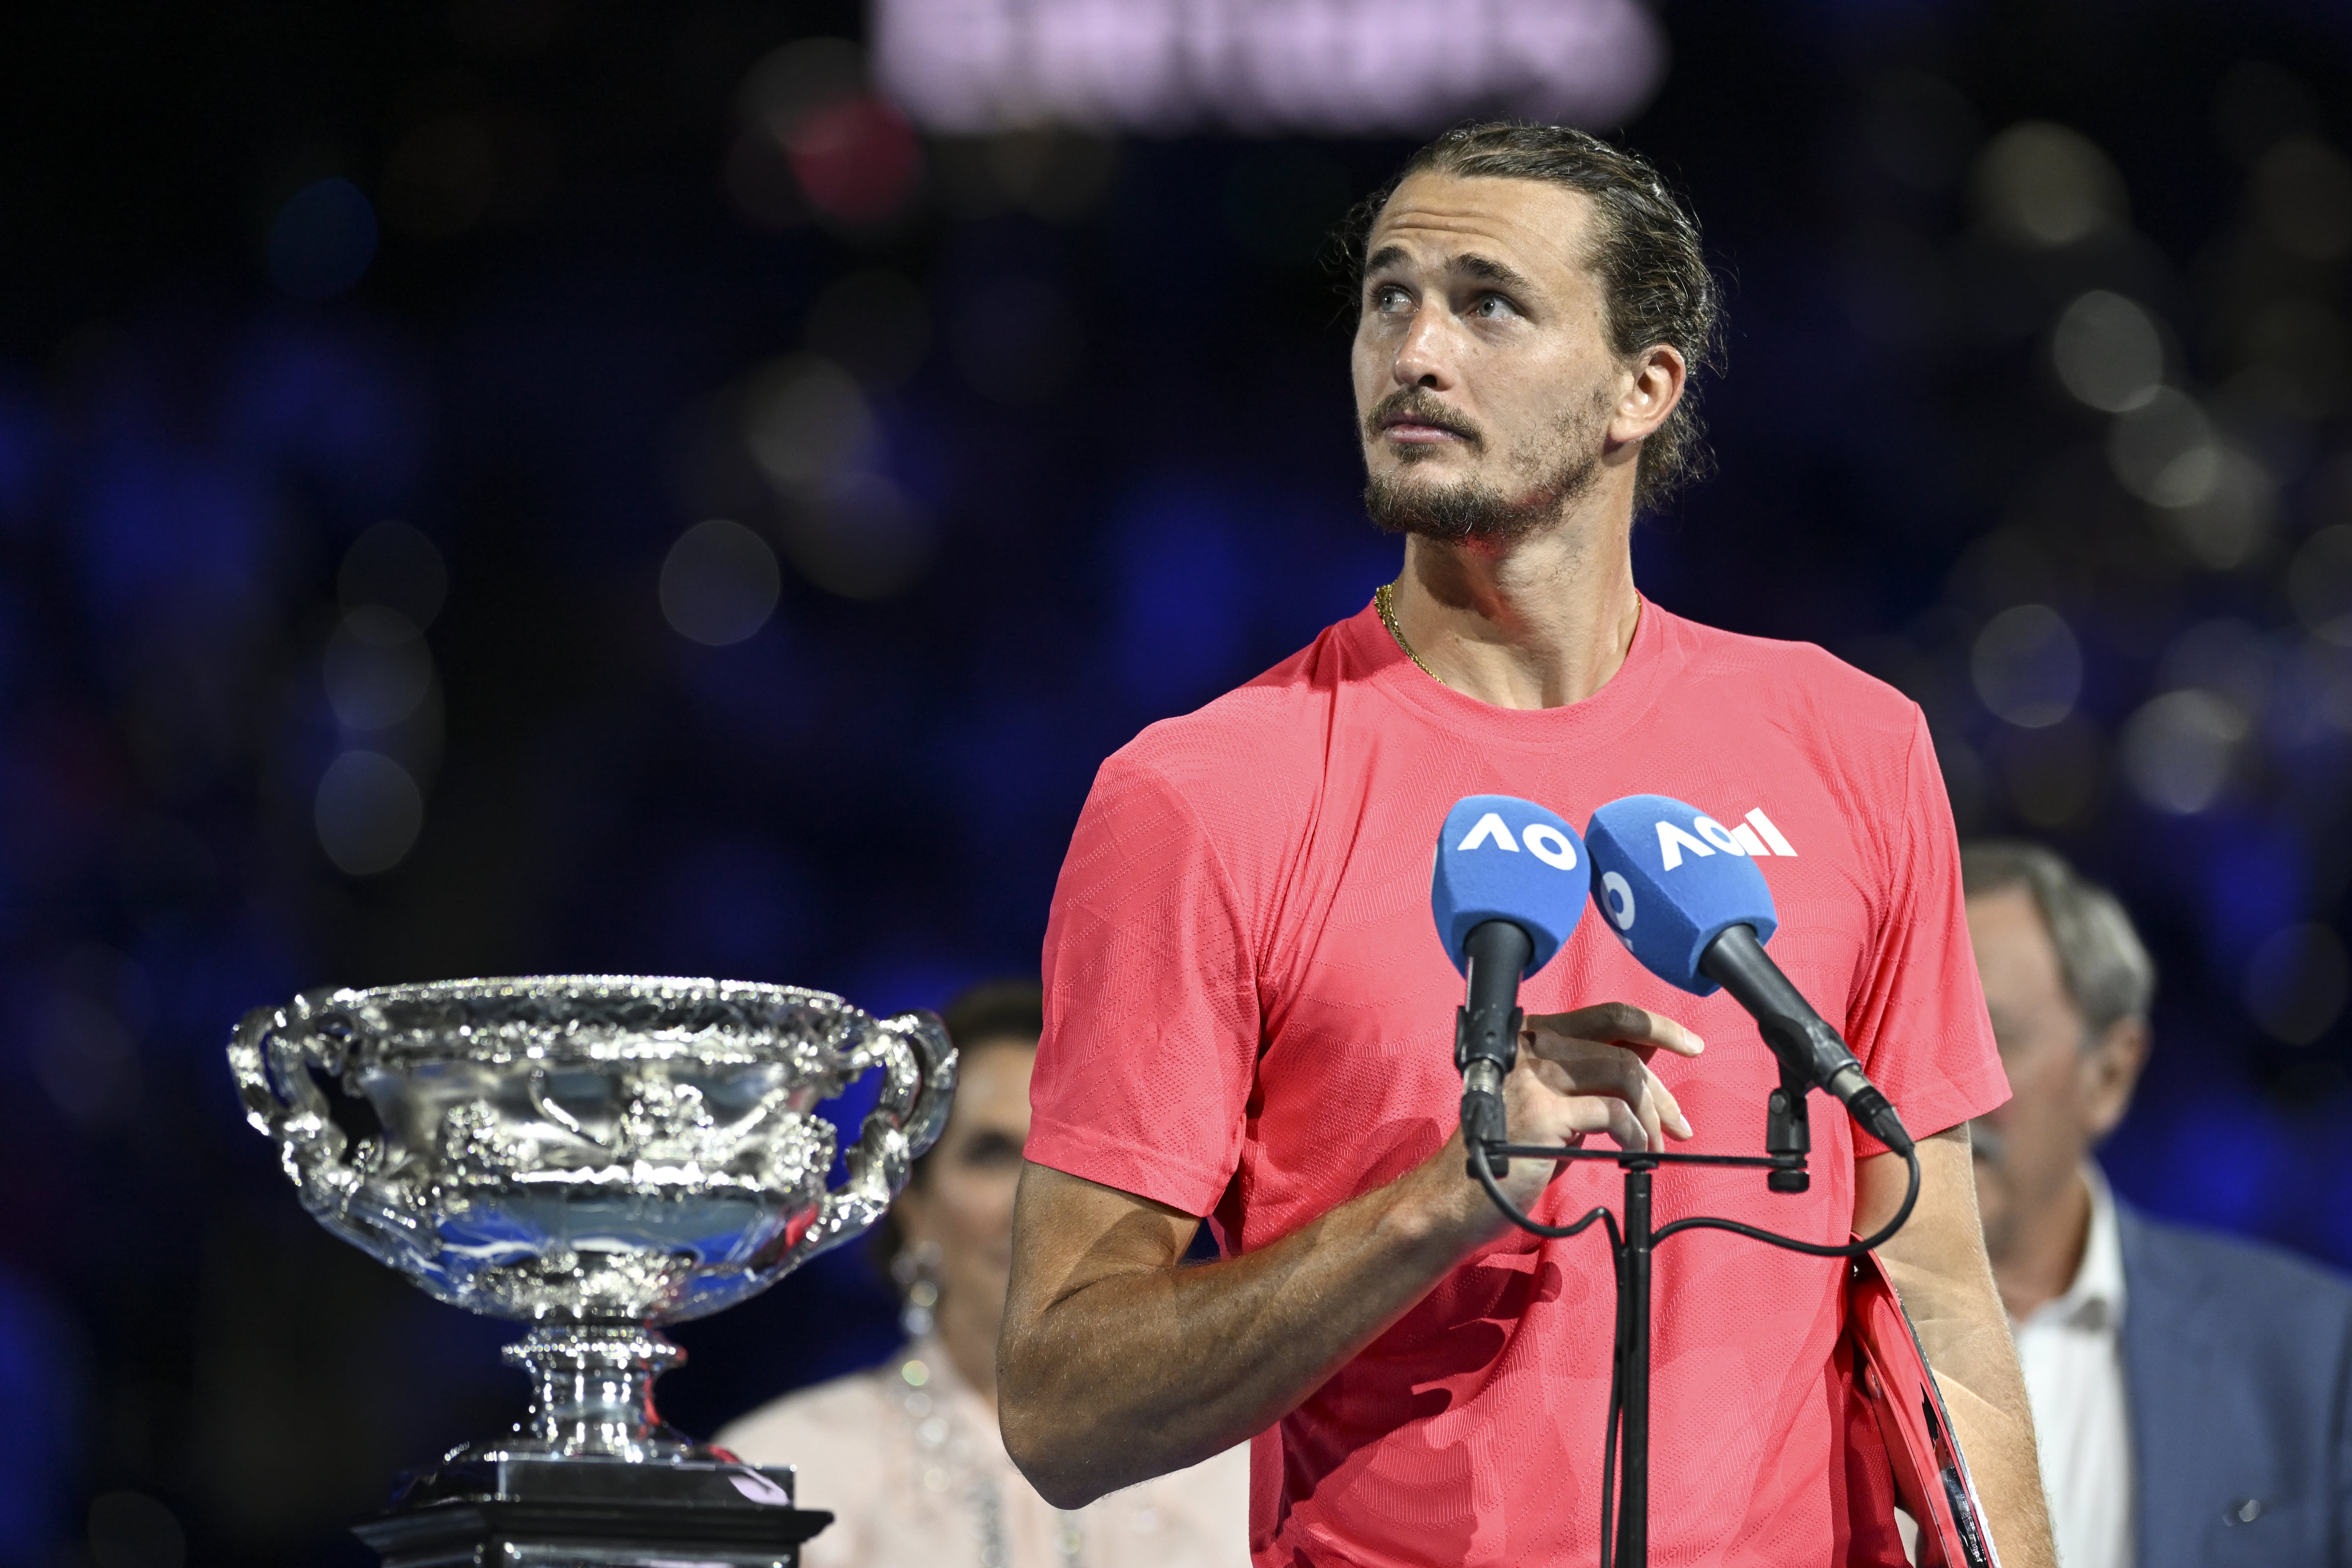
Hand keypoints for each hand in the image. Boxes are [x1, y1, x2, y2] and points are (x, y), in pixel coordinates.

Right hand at [1405, 1003, 1704, 1242]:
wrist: (1456, 1197)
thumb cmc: (1505, 1154)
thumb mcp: (1555, 1104)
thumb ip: (1593, 1075)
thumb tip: (1649, 1048)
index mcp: (1532, 1036)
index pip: (1608, 1016)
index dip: (1657, 1026)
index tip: (1690, 1044)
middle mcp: (1531, 1046)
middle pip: (1622, 1046)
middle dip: (1661, 1090)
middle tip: (1678, 1125)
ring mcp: (1535, 1076)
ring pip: (1623, 1074)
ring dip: (1650, 1115)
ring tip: (1652, 1145)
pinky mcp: (1543, 1112)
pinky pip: (1613, 1114)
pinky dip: (1634, 1135)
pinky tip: (1633, 1154)